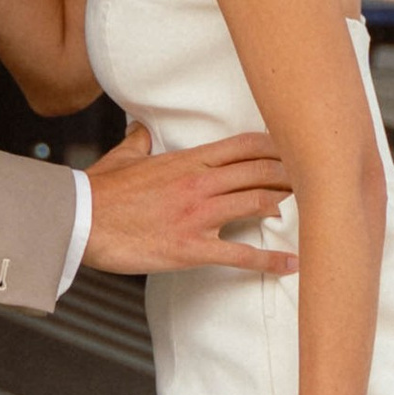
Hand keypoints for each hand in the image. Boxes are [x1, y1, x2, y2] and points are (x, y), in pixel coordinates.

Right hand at [81, 118, 294, 277]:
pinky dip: (270, 260)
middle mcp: (200, 183)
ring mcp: (199, 215)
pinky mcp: (193, 248)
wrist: (80, 221)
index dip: (275, 147)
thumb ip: (138, 142)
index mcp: (186, 160)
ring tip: (311, 213)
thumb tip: (140, 130)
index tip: (295, 150)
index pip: (243, 146)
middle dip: (291, 175)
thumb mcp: (122, 158)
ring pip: (258, 203)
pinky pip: (241, 255)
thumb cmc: (99, 192)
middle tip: (313, 182)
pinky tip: (291, 264)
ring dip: (286, 206)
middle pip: (260, 171)